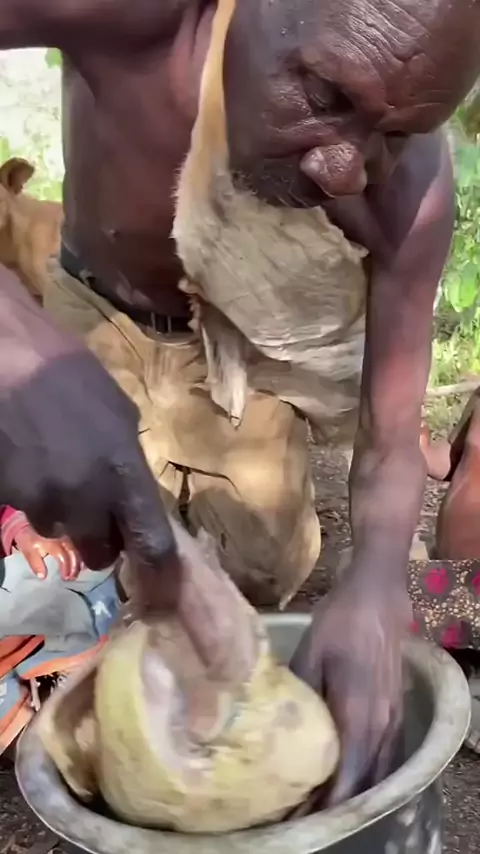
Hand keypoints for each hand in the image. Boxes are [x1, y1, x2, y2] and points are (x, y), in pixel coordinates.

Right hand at [0, 270, 178, 600]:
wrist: (3, 355)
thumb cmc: (67, 372)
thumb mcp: (118, 411)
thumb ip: (128, 462)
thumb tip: (128, 493)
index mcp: (123, 473)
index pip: (151, 543)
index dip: (158, 571)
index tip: (160, 589)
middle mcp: (83, 498)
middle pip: (100, 551)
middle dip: (100, 537)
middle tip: (94, 509)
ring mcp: (39, 501)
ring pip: (57, 528)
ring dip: (61, 509)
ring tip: (51, 461)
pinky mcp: (5, 497)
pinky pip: (25, 509)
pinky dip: (29, 492)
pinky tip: (26, 456)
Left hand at [14, 521, 81, 580]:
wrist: (28, 523)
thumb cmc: (29, 539)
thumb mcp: (28, 551)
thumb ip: (36, 563)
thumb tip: (43, 576)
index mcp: (53, 543)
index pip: (63, 557)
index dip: (66, 568)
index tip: (65, 578)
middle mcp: (63, 539)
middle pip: (73, 553)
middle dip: (74, 567)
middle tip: (72, 578)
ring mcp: (67, 536)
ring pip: (77, 549)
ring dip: (79, 562)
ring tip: (78, 572)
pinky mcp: (68, 535)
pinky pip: (77, 546)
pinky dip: (80, 555)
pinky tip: (82, 563)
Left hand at [290, 571, 410, 804]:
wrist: (376, 595)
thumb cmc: (339, 621)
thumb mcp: (309, 654)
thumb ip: (297, 695)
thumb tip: (273, 728)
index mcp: (358, 714)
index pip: (346, 778)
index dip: (325, 804)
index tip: (297, 815)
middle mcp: (382, 725)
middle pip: (363, 782)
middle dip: (335, 802)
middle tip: (301, 809)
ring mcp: (393, 718)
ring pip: (377, 771)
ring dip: (352, 788)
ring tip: (319, 796)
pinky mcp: (396, 710)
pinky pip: (386, 755)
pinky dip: (367, 772)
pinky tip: (345, 771)